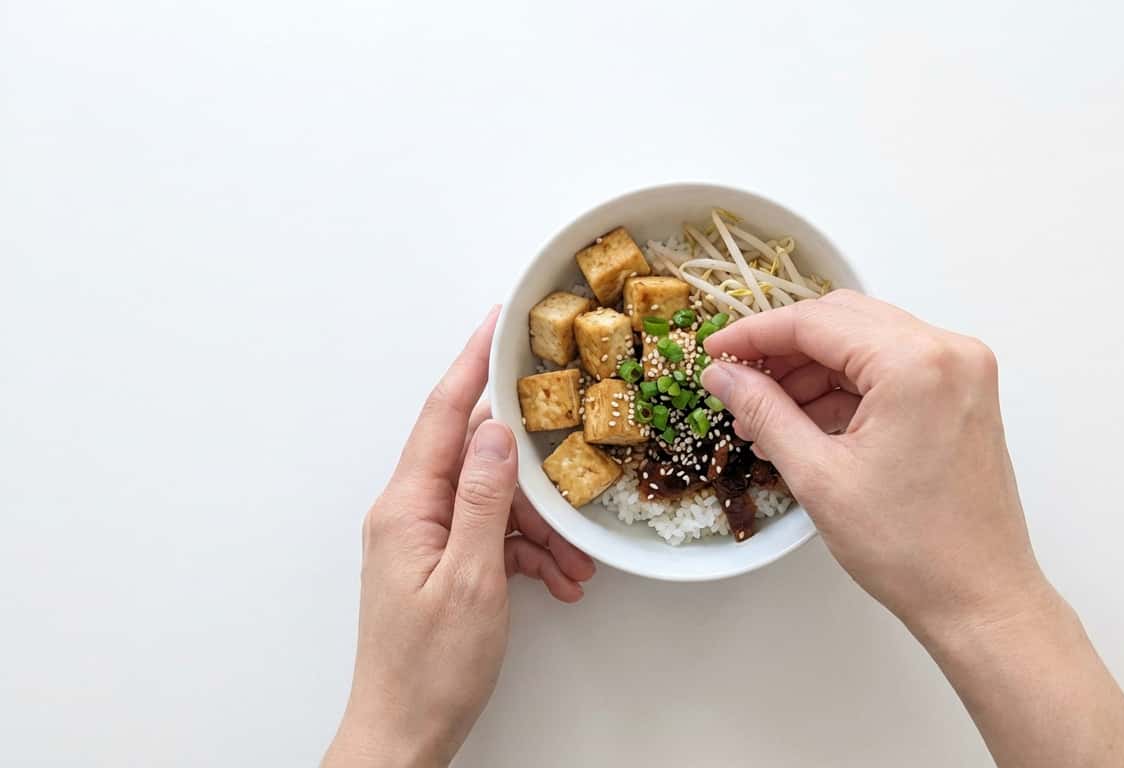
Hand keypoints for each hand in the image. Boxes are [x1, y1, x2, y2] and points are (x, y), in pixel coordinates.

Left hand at [324, 307, 595, 767]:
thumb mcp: (472, 580)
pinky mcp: (441, 565)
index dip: (472, 364)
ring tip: (573, 566)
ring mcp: (424, 539)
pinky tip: (558, 581)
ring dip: (539, 529)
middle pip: (478, 460)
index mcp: (406, 507)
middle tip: (574, 477)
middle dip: (534, 476)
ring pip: (494, 503)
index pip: (442, 415)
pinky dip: (527, 554)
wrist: (404, 734)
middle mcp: (409, 513)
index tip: (495, 323)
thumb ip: (485, 499)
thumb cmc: (429, 670)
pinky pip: (491, 538)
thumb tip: (498, 432)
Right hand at [702, 291, 1123, 766]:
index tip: (715, 351)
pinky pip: (894, 369)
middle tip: (738, 382)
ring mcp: (963, 372)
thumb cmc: (911, 549)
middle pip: (844, 321)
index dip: (755, 333)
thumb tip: (723, 375)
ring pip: (867, 342)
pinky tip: (808, 422)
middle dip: (784, 350)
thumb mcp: (819, 476)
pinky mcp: (965, 395)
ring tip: (766, 416)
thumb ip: (764, 412)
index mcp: (915, 363)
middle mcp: (948, 352)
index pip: (816, 322)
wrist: (980, 599)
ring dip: (814, 370)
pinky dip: (849, 387)